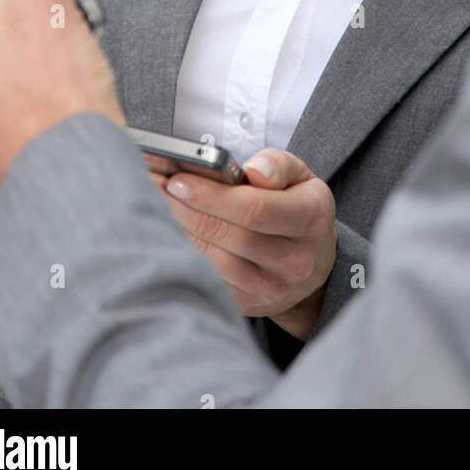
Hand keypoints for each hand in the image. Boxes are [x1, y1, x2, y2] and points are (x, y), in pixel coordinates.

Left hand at [144, 148, 337, 339]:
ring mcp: (271, 288)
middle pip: (231, 236)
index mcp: (311, 219)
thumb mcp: (299, 176)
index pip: (256, 210)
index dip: (213, 196)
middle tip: (156, 187)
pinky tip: (171, 232)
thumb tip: (254, 171)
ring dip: (181, 231)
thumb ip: (277, 165)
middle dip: (188, 210)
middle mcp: (295, 260)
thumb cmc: (298, 207)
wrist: (313, 262)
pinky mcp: (249, 305)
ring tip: (159, 205)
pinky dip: (186, 254)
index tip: (179, 179)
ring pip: (216, 261)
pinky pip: (210, 279)